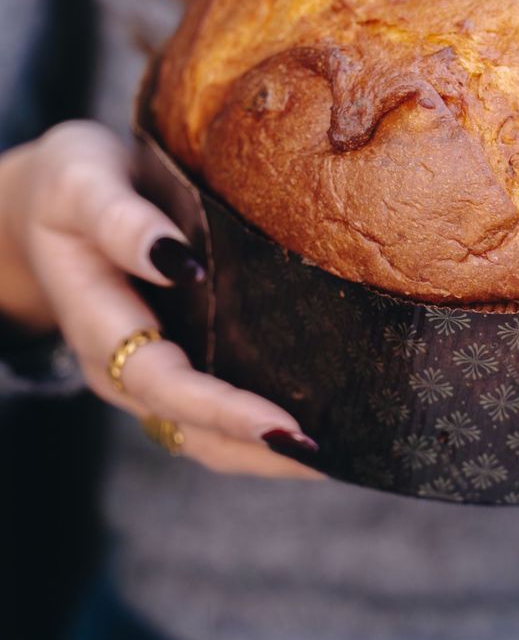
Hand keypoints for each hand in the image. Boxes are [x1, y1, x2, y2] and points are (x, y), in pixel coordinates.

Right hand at [3, 121, 323, 478]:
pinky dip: (263, 428)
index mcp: (99, 327)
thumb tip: (178, 261)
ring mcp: (150, 373)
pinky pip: (218, 413)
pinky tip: (320, 421)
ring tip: (338, 454)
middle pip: (192, 431)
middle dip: (259, 451)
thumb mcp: (82, 183)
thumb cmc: (72, 183)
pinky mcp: (179, 361)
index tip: (280, 425)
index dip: (221, 410)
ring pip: (208, 437)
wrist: (60, 196)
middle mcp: (124, 367)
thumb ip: (121, 221)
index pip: (163, 384)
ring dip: (267, 453)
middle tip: (331, 456)